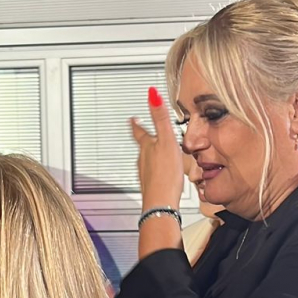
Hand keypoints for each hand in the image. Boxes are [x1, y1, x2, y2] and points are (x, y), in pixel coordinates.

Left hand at [130, 87, 183, 211]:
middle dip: (144, 138)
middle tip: (143, 132)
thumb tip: (152, 95)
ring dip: (149, 154)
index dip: (135, 123)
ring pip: (146, 160)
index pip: (139, 131)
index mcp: (146, 146)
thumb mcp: (166, 140)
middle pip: (142, 146)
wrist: (162, 203)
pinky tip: (161, 173)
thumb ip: (160, 118)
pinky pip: (152, 174)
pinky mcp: (152, 186)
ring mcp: (146, 173)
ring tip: (154, 152)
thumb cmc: (165, 175)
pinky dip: (156, 169)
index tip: (131, 118)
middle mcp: (142, 159)